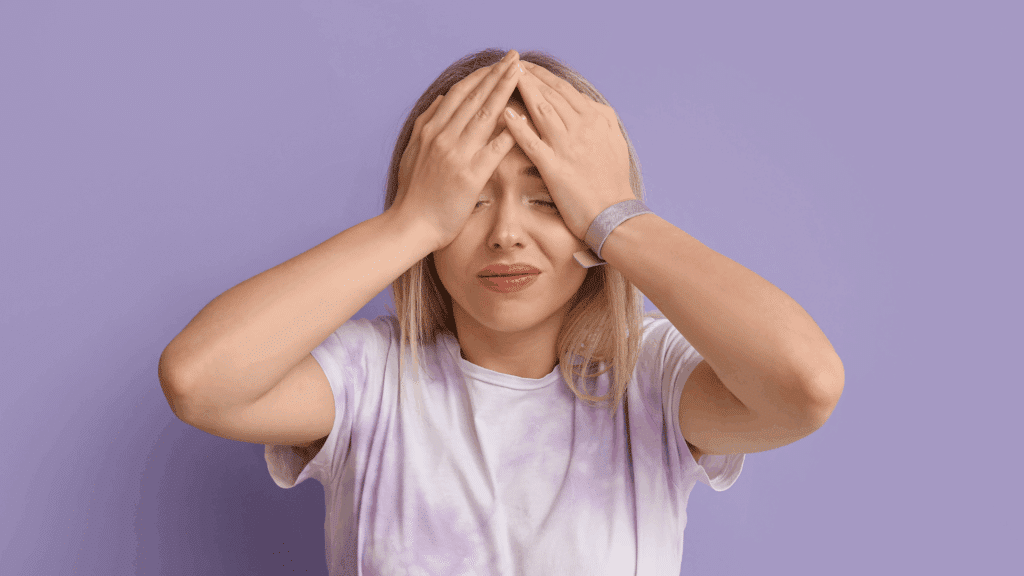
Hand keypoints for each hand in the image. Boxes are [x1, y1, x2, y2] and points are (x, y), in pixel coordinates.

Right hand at [390, 50, 522, 250]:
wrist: (411, 226)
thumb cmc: (413, 194)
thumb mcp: (412, 151)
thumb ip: (426, 123)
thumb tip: (443, 98)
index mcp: (431, 130)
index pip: (460, 94)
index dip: (481, 76)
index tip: (498, 63)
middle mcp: (443, 137)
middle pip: (475, 98)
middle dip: (497, 74)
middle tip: (515, 57)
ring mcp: (456, 155)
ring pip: (485, 115)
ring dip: (505, 91)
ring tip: (521, 75)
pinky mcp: (469, 176)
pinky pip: (494, 149)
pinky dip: (509, 132)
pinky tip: (524, 117)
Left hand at [503, 61, 634, 239]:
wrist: (614, 215)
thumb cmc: (614, 180)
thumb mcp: (615, 141)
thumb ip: (601, 118)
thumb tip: (587, 103)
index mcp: (594, 119)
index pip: (564, 89)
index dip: (543, 75)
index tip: (526, 66)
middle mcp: (581, 128)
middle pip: (549, 94)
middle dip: (527, 77)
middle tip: (507, 64)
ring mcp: (567, 147)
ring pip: (541, 111)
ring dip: (522, 91)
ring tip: (503, 78)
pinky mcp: (555, 168)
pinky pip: (532, 142)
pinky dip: (518, 126)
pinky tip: (505, 114)